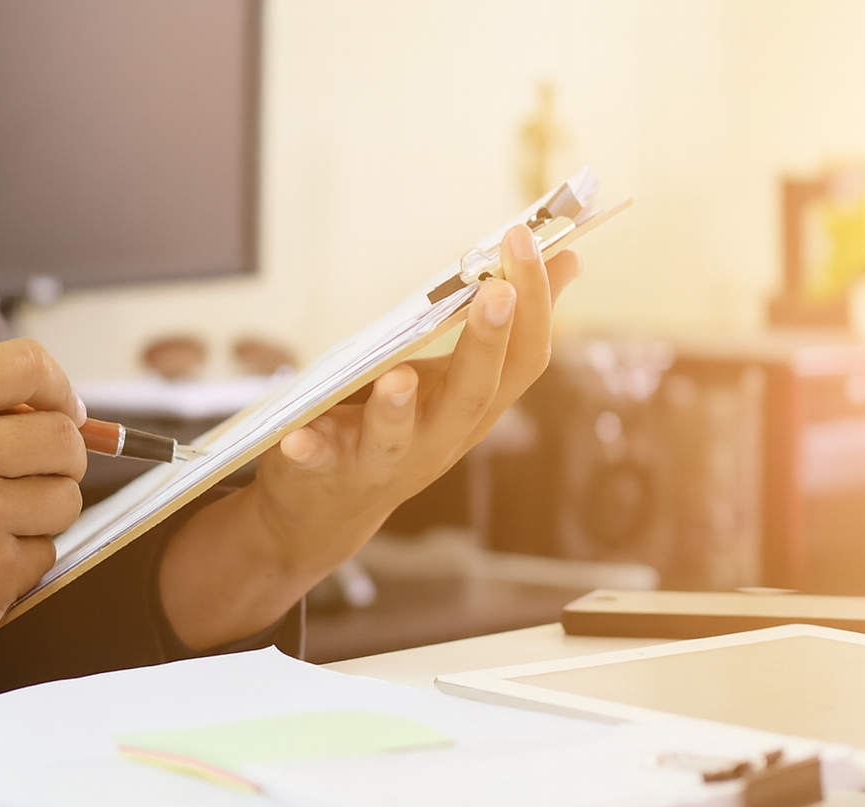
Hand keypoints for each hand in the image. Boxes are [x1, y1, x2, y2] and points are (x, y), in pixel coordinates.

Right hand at [0, 338, 86, 767]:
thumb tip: (66, 416)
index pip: (29, 365)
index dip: (59, 391)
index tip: (62, 414)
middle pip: (65, 440)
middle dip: (58, 464)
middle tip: (24, 482)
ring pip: (67, 500)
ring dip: (43, 517)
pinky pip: (48, 553)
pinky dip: (21, 563)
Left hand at [159, 226, 583, 648]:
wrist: (331, 510)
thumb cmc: (400, 427)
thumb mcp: (455, 379)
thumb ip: (502, 324)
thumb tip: (568, 257)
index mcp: (475, 406)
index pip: (524, 357)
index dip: (534, 302)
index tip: (523, 239)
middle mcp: (440, 436)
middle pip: (474, 394)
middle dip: (487, 343)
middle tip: (496, 292)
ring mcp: (385, 459)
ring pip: (399, 438)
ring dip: (400, 409)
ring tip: (400, 378)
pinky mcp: (328, 472)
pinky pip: (320, 464)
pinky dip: (310, 451)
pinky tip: (296, 439)